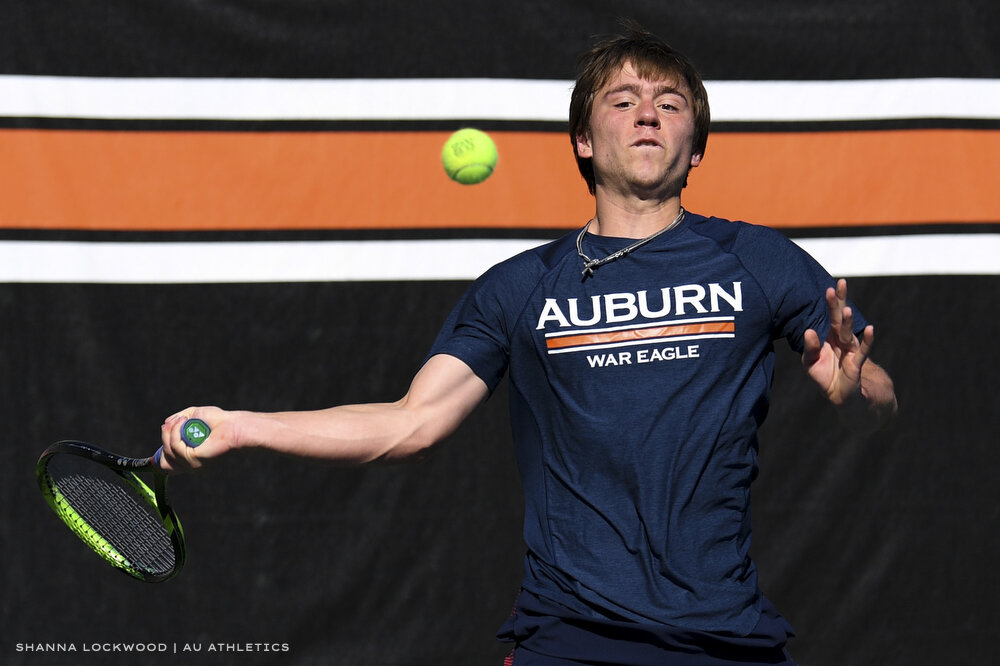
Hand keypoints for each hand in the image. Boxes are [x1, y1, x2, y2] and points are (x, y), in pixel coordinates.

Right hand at [158, 406, 233, 472]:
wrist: (232, 425)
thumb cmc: (217, 420)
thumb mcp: (192, 416)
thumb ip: (177, 420)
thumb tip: (165, 423)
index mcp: (190, 460)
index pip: (166, 467)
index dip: (162, 453)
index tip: (166, 432)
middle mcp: (190, 466)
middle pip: (163, 462)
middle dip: (165, 437)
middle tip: (175, 421)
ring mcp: (192, 465)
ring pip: (168, 451)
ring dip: (170, 432)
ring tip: (182, 419)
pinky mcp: (194, 460)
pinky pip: (176, 447)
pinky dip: (176, 432)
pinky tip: (184, 421)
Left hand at [801, 279, 872, 406]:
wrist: (840, 396)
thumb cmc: (824, 376)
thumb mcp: (810, 362)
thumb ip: (810, 348)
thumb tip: (809, 331)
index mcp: (829, 337)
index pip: (830, 316)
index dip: (831, 303)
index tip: (830, 287)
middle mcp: (841, 340)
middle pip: (839, 318)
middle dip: (839, 302)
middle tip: (840, 284)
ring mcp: (850, 351)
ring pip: (848, 333)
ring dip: (847, 322)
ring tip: (846, 310)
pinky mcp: (855, 365)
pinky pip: (862, 351)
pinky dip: (866, 340)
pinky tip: (869, 329)